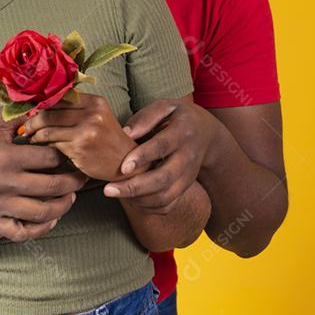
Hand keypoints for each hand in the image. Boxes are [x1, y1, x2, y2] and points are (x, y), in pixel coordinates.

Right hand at [0, 108, 86, 241]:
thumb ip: (26, 113)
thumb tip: (53, 102)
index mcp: (7, 157)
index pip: (50, 159)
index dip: (66, 155)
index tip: (73, 152)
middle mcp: (3, 183)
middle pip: (52, 187)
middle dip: (73, 182)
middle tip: (82, 176)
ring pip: (40, 213)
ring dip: (62, 206)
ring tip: (70, 197)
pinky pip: (19, 233)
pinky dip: (39, 229)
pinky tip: (50, 218)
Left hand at [22, 93, 139, 181]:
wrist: (126, 162)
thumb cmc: (107, 139)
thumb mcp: (98, 117)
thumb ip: (75, 109)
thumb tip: (41, 104)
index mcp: (95, 102)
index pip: (59, 97)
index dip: (42, 103)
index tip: (31, 110)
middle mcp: (92, 114)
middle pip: (50, 112)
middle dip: (33, 119)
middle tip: (26, 126)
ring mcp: (86, 131)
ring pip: (48, 129)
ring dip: (34, 133)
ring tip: (30, 136)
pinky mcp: (80, 148)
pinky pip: (53, 144)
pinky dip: (43, 145)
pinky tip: (40, 146)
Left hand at [103, 98, 216, 213]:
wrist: (206, 134)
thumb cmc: (178, 117)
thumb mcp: (166, 107)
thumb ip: (145, 117)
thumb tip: (124, 133)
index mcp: (183, 131)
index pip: (162, 146)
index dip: (142, 157)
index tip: (123, 168)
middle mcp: (188, 156)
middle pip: (164, 178)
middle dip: (135, 187)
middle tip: (108, 190)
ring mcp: (188, 175)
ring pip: (166, 196)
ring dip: (139, 200)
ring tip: (115, 193)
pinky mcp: (185, 188)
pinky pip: (168, 205)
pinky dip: (148, 207)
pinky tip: (131, 199)